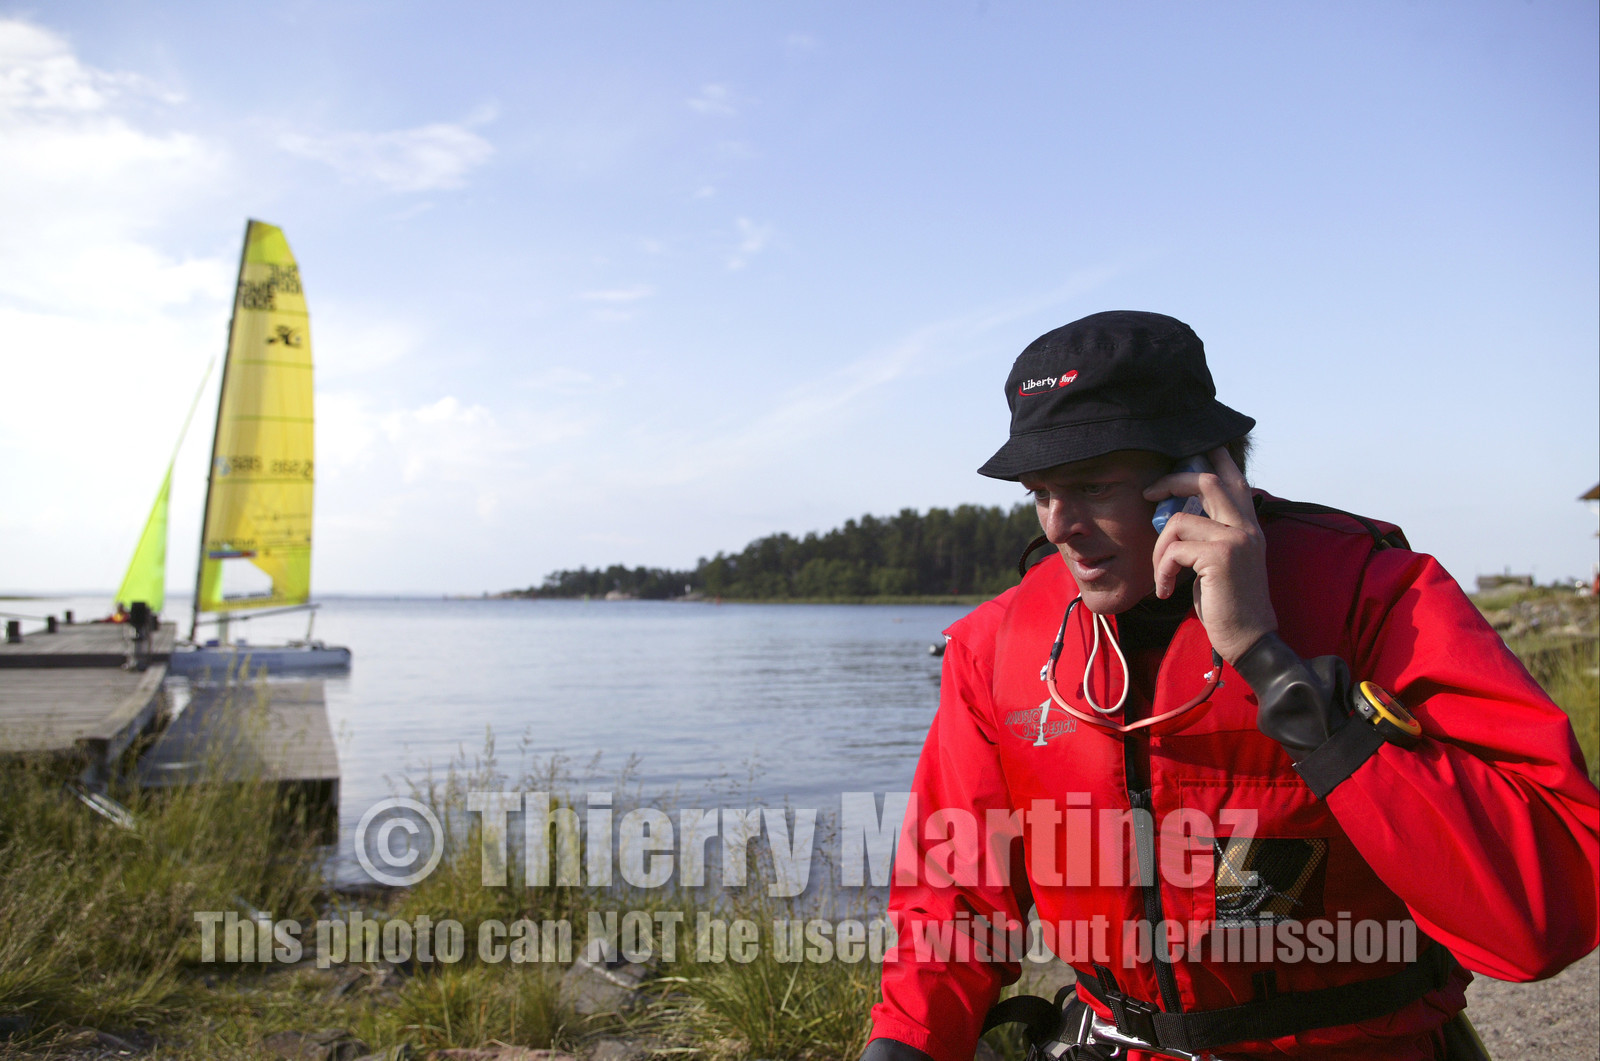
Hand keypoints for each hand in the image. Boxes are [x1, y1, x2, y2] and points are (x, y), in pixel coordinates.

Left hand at [1143, 446, 1277, 664]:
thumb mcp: (1221, 562)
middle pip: (1207, 480)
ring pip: (1179, 520)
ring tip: (1162, 576)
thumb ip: (1210, 535)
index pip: (1235, 478)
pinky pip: (1174, 549)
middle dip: (1172, 480)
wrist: (1250, 639)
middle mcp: (1248, 526)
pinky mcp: (1221, 557)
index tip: (1195, 446)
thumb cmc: (1228, 603)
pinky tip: (1166, 591)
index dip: (1214, 456)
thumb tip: (1177, 517)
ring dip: (1159, 549)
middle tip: (1148, 492)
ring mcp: (1237, 539)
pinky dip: (1162, 570)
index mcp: (1249, 525)